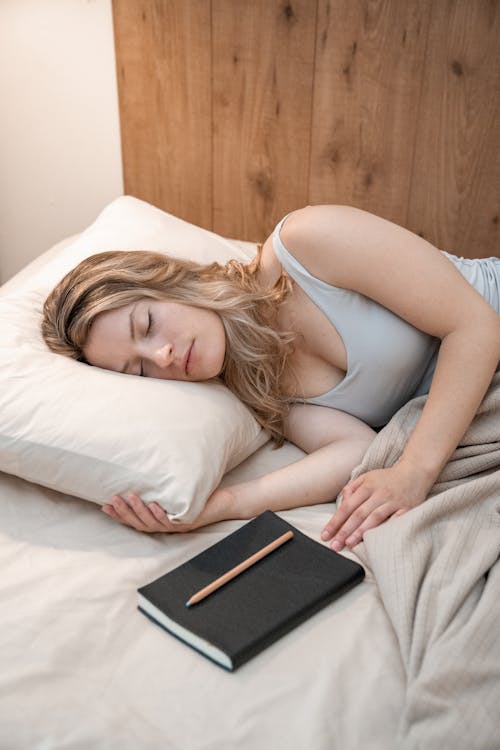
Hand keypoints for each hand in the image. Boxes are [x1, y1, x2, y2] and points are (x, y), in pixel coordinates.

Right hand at [101, 486, 234, 532]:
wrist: (223, 503)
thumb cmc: (197, 495)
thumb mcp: (174, 490)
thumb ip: (159, 487)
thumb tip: (141, 470)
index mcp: (159, 521)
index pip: (133, 521)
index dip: (118, 515)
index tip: (104, 506)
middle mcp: (165, 527)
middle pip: (139, 523)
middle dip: (124, 512)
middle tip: (111, 500)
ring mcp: (176, 526)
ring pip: (152, 522)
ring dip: (140, 510)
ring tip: (130, 497)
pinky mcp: (188, 523)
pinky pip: (171, 521)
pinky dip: (161, 513)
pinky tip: (154, 505)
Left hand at [320, 460, 432, 550]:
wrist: (415, 473)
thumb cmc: (387, 478)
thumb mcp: (367, 477)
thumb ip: (352, 489)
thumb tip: (341, 504)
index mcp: (367, 486)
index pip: (347, 506)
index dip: (335, 521)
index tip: (325, 535)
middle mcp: (379, 493)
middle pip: (358, 514)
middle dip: (345, 530)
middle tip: (334, 545)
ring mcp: (394, 502)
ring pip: (374, 518)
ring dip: (361, 532)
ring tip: (349, 544)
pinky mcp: (407, 509)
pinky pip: (394, 521)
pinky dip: (385, 530)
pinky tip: (375, 540)